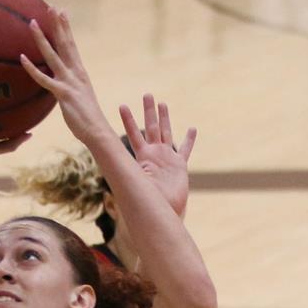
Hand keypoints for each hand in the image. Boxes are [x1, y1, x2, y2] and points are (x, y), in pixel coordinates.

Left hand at [19, 7, 110, 145]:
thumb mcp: (78, 96)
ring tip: (32, 23)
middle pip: (65, 43)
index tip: (61, 12)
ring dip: (41, 38)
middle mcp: (76, 72)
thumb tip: (60, 83)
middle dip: (57, 24)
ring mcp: (69, 82)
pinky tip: (22, 58)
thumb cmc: (87, 117)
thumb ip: (69, 86)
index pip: (72, 45)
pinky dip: (32, 68)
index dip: (66, 28)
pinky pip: (44, 79)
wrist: (97, 131)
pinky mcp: (63, 94)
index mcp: (80, 72)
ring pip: (53, 55)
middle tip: (51, 6)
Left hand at [120, 94, 196, 217]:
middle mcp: (154, 154)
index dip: (128, 120)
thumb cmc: (149, 202)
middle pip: (151, 127)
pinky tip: (192, 129)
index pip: (133, 134)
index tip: (122, 106)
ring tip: (162, 104)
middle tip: (147, 95)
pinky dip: (189, 140)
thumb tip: (115, 167)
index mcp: (143, 158)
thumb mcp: (136, 184)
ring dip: (164, 118)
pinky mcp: (179, 165)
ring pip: (166, 133)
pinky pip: (185, 150)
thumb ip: (128, 174)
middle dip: (149, 111)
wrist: (164, 211)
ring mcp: (167, 158)